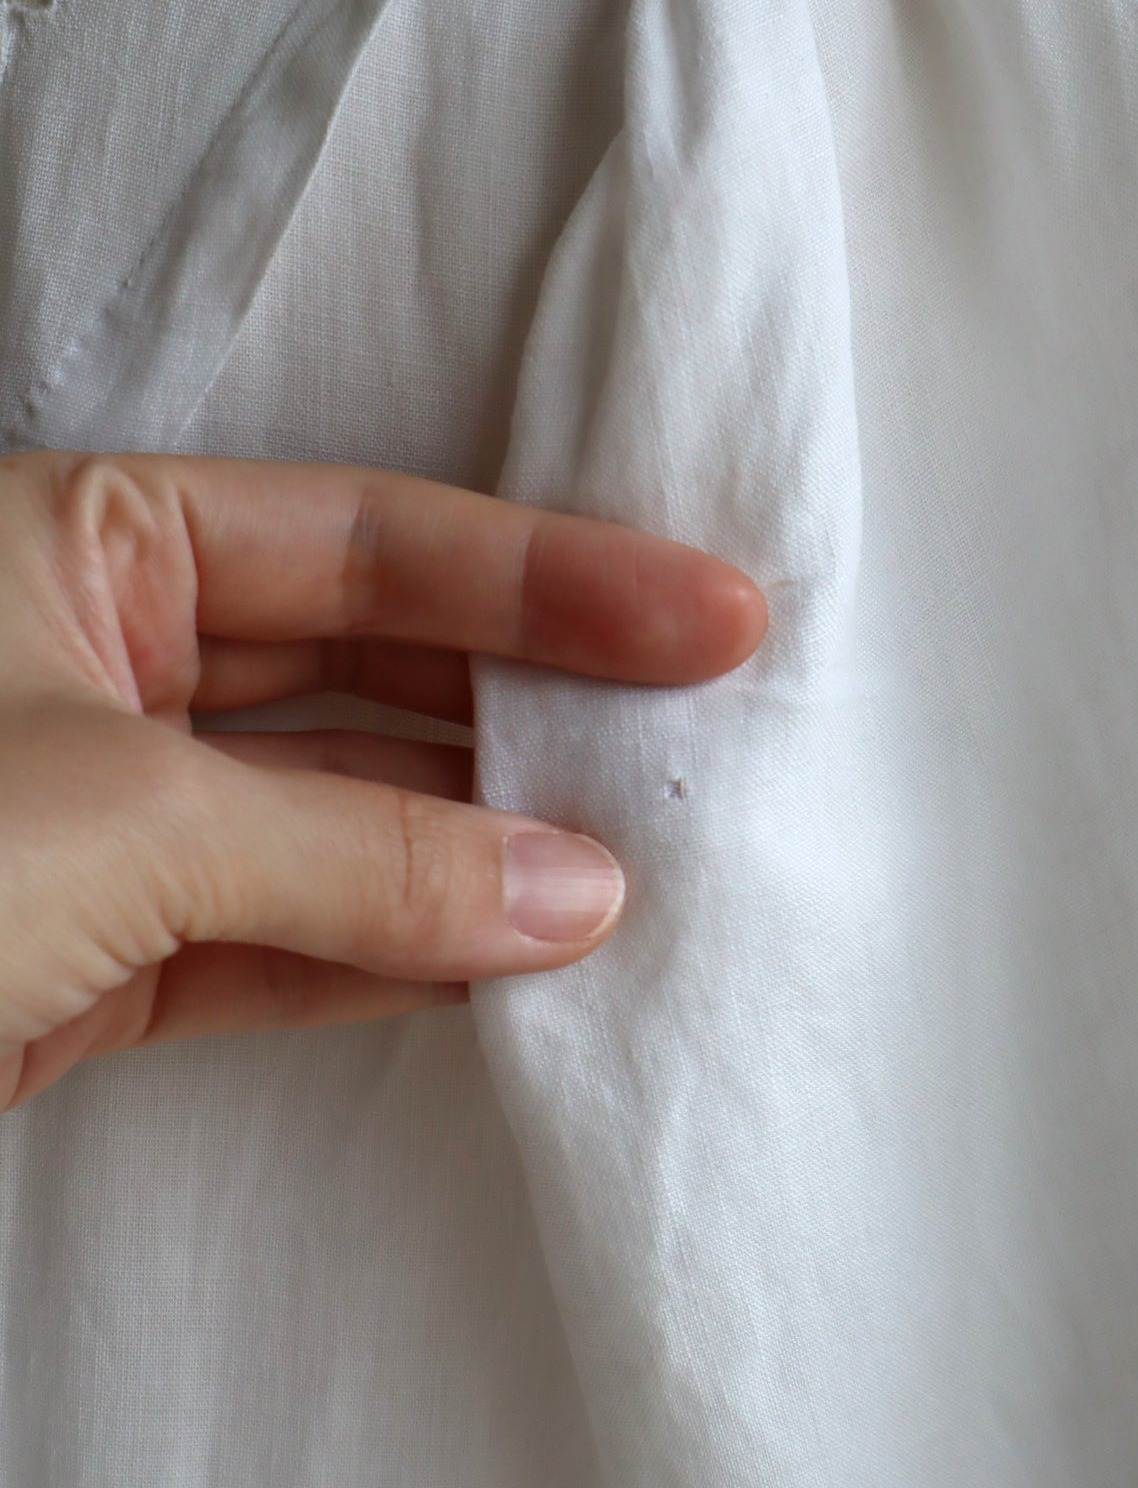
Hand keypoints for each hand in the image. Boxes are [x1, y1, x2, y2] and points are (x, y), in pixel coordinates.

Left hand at [0, 450, 766, 1108]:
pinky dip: (399, 951)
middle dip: (534, 702)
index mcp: (81, 540)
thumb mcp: (119, 816)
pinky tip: (514, 951)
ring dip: (481, 847)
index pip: (371, 536)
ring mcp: (107, 810)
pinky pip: (288, 933)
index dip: (554, 575)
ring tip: (638, 855)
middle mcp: (102, 657)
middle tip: (701, 725)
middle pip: (374, 661)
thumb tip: (567, 887)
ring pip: (341, 811)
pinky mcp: (97, 952)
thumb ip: (362, 849)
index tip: (707, 614)